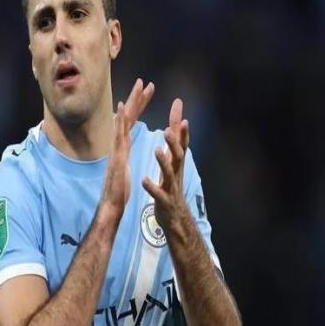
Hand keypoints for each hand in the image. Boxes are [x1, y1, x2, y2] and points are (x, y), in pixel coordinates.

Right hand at [101, 79, 153, 215]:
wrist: (112, 205)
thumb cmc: (119, 190)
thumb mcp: (124, 168)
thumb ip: (123, 157)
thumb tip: (124, 149)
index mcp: (123, 146)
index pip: (132, 122)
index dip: (138, 107)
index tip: (146, 92)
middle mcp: (119, 144)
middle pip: (128, 117)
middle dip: (137, 99)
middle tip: (144, 82)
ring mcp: (116, 148)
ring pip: (124, 121)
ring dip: (130, 102)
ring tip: (138, 86)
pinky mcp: (117, 155)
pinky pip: (119, 134)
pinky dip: (119, 119)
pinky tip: (122, 107)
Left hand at [141, 98, 189, 228]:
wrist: (175, 218)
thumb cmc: (172, 187)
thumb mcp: (174, 164)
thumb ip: (174, 143)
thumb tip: (181, 121)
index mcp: (176, 163)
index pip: (180, 142)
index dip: (180, 125)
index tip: (178, 107)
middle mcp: (176, 173)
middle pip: (178, 155)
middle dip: (174, 142)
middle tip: (167, 129)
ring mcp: (171, 187)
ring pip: (169, 173)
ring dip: (163, 161)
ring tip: (156, 149)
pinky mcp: (164, 201)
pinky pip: (158, 193)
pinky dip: (152, 187)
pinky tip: (143, 180)